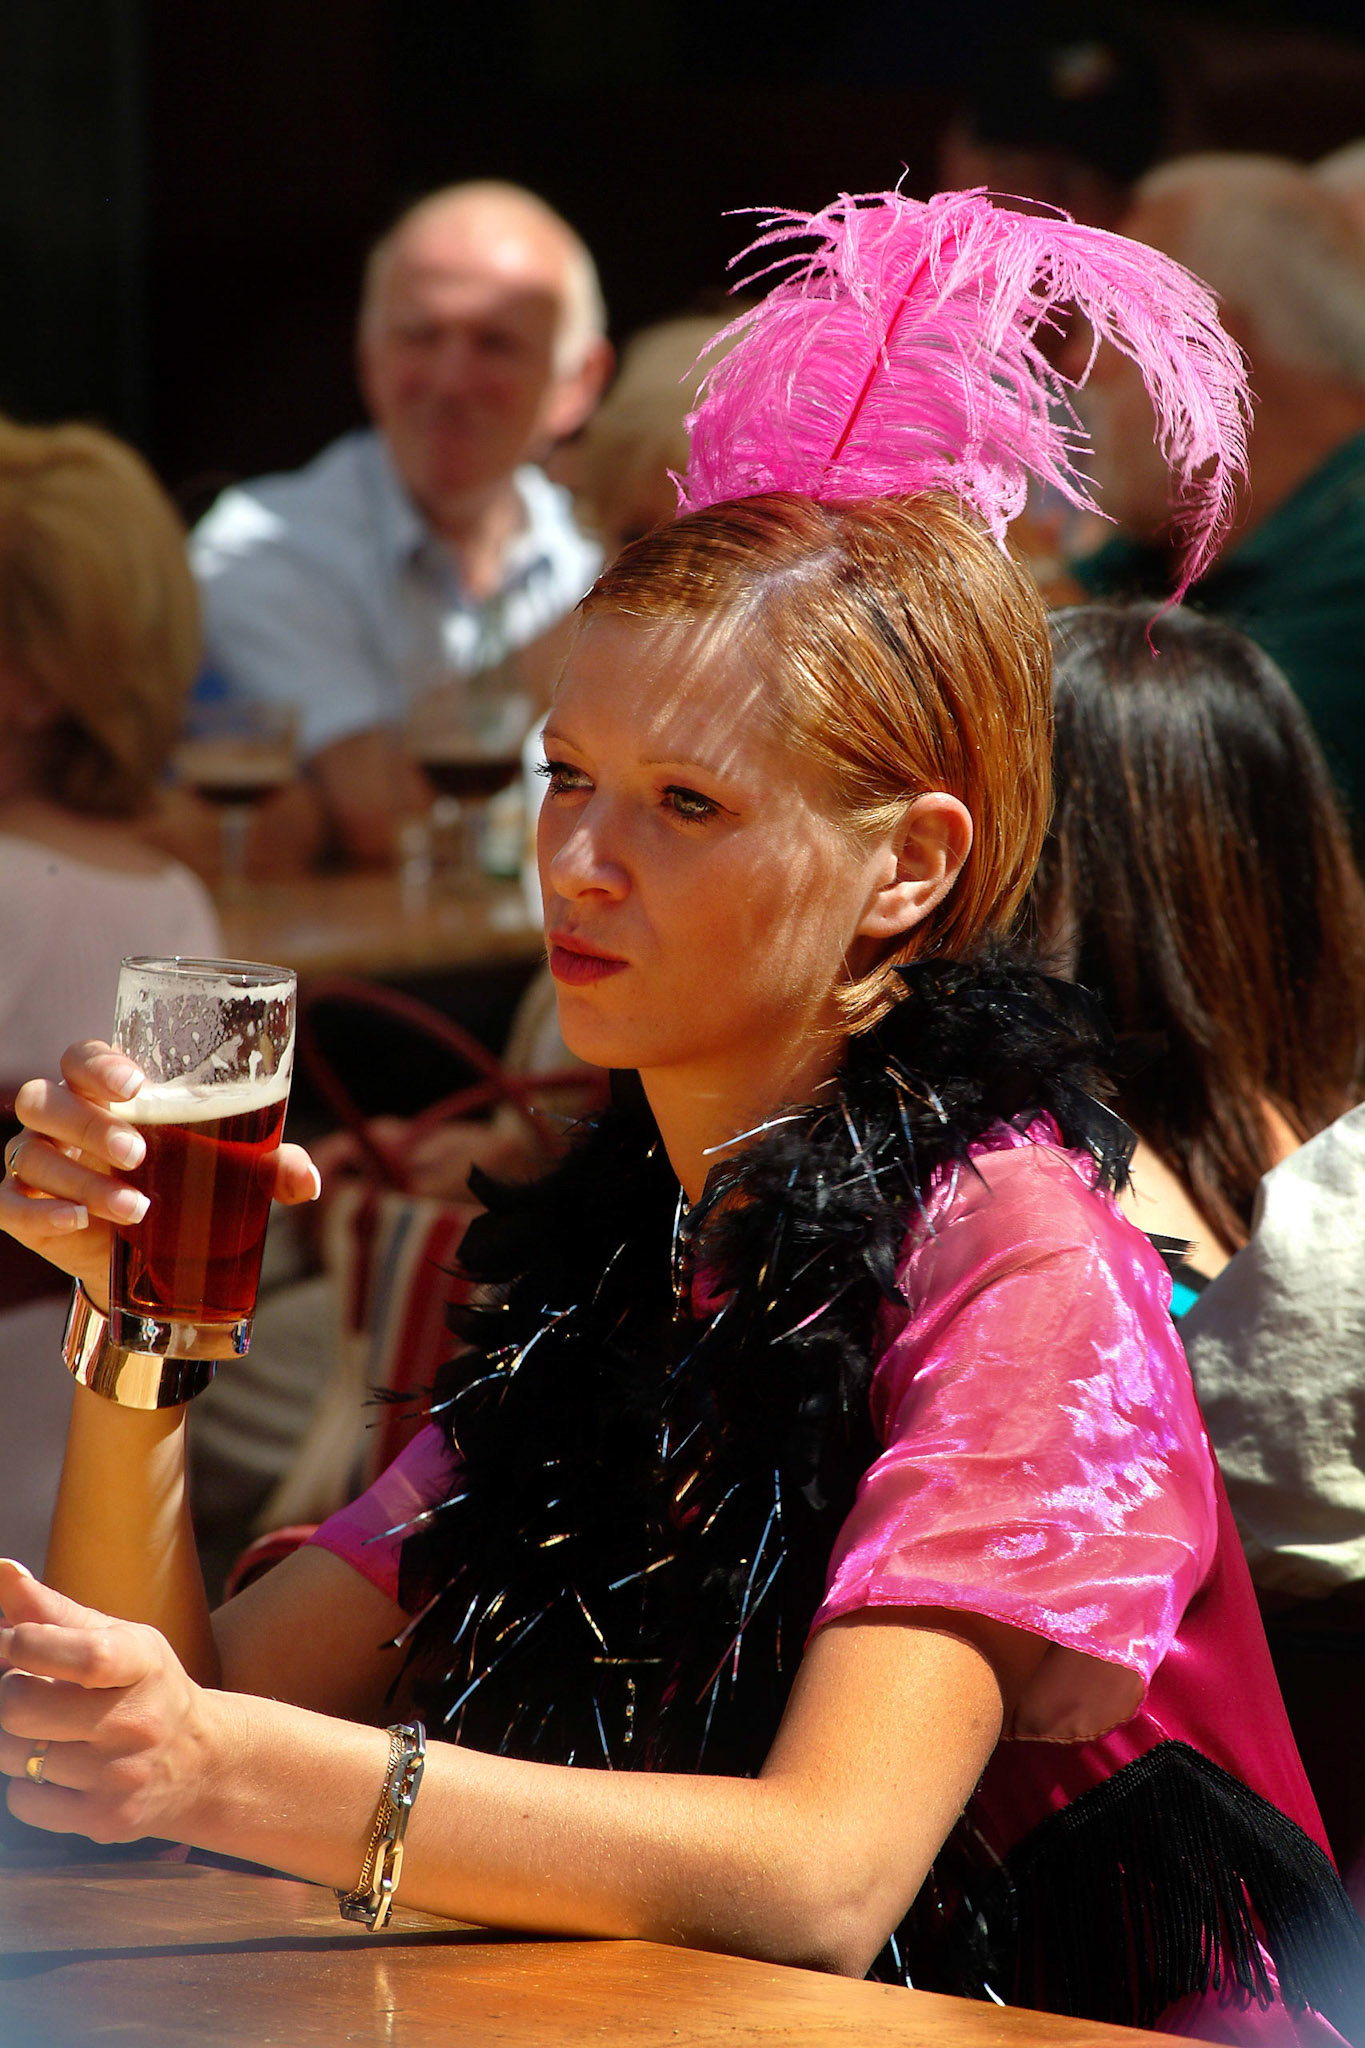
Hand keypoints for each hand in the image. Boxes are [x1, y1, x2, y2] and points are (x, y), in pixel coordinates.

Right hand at [0, 1040, 320, 1309]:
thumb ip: (270, 1165)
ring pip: (29, 1152)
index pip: (81, 1058)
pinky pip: (8, 1202)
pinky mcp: (24, 1210)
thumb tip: (309, 1180)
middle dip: (90, 1124)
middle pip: (46, 1100)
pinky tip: (75, 1222)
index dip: (98, 1064)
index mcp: (106, 1094)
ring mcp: (39, 1164)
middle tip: (139, 1153)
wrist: (153, 1260)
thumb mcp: (234, 1173)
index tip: (134, 1086)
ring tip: (136, 1208)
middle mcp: (63, 1121)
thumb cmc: (189, 1186)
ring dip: (81, 1180)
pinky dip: (37, 1210)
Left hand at [0, 1560, 220, 1843]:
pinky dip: (24, 1782)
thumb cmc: (143, 1686)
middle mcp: (137, 1720)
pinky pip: (22, 1800)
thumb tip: (0, 1572)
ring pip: (13, 1754)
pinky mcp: (104, 1819)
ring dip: (13, 1737)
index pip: (79, 1654)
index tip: (13, 1640)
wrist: (202, 1761)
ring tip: (44, 1727)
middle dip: (7, 1694)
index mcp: (142, 1662)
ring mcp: (121, 1775)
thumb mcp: (116, 1638)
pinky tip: (56, 1767)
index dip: (25, 1643)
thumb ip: (52, 1610)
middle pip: (20, 1707)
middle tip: (24, 1689)